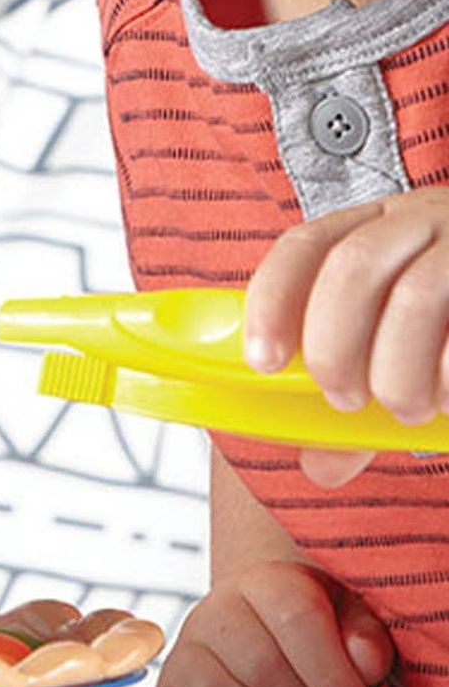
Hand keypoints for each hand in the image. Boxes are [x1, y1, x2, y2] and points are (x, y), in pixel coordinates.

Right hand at [148, 559, 391, 686]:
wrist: (267, 638)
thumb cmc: (316, 640)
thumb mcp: (354, 628)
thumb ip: (367, 642)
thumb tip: (364, 662)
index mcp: (267, 583)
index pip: (295, 616)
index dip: (330, 675)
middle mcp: (216, 611)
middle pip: (256, 663)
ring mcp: (185, 654)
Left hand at [244, 191, 448, 484]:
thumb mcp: (405, 345)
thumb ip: (363, 395)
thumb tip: (320, 465)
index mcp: (376, 227)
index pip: (304, 245)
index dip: (272, 301)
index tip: (264, 362)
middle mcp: (423, 222)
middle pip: (352, 267)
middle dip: (334, 346)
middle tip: (345, 399)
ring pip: (414, 298)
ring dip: (397, 372)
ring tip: (408, 409)